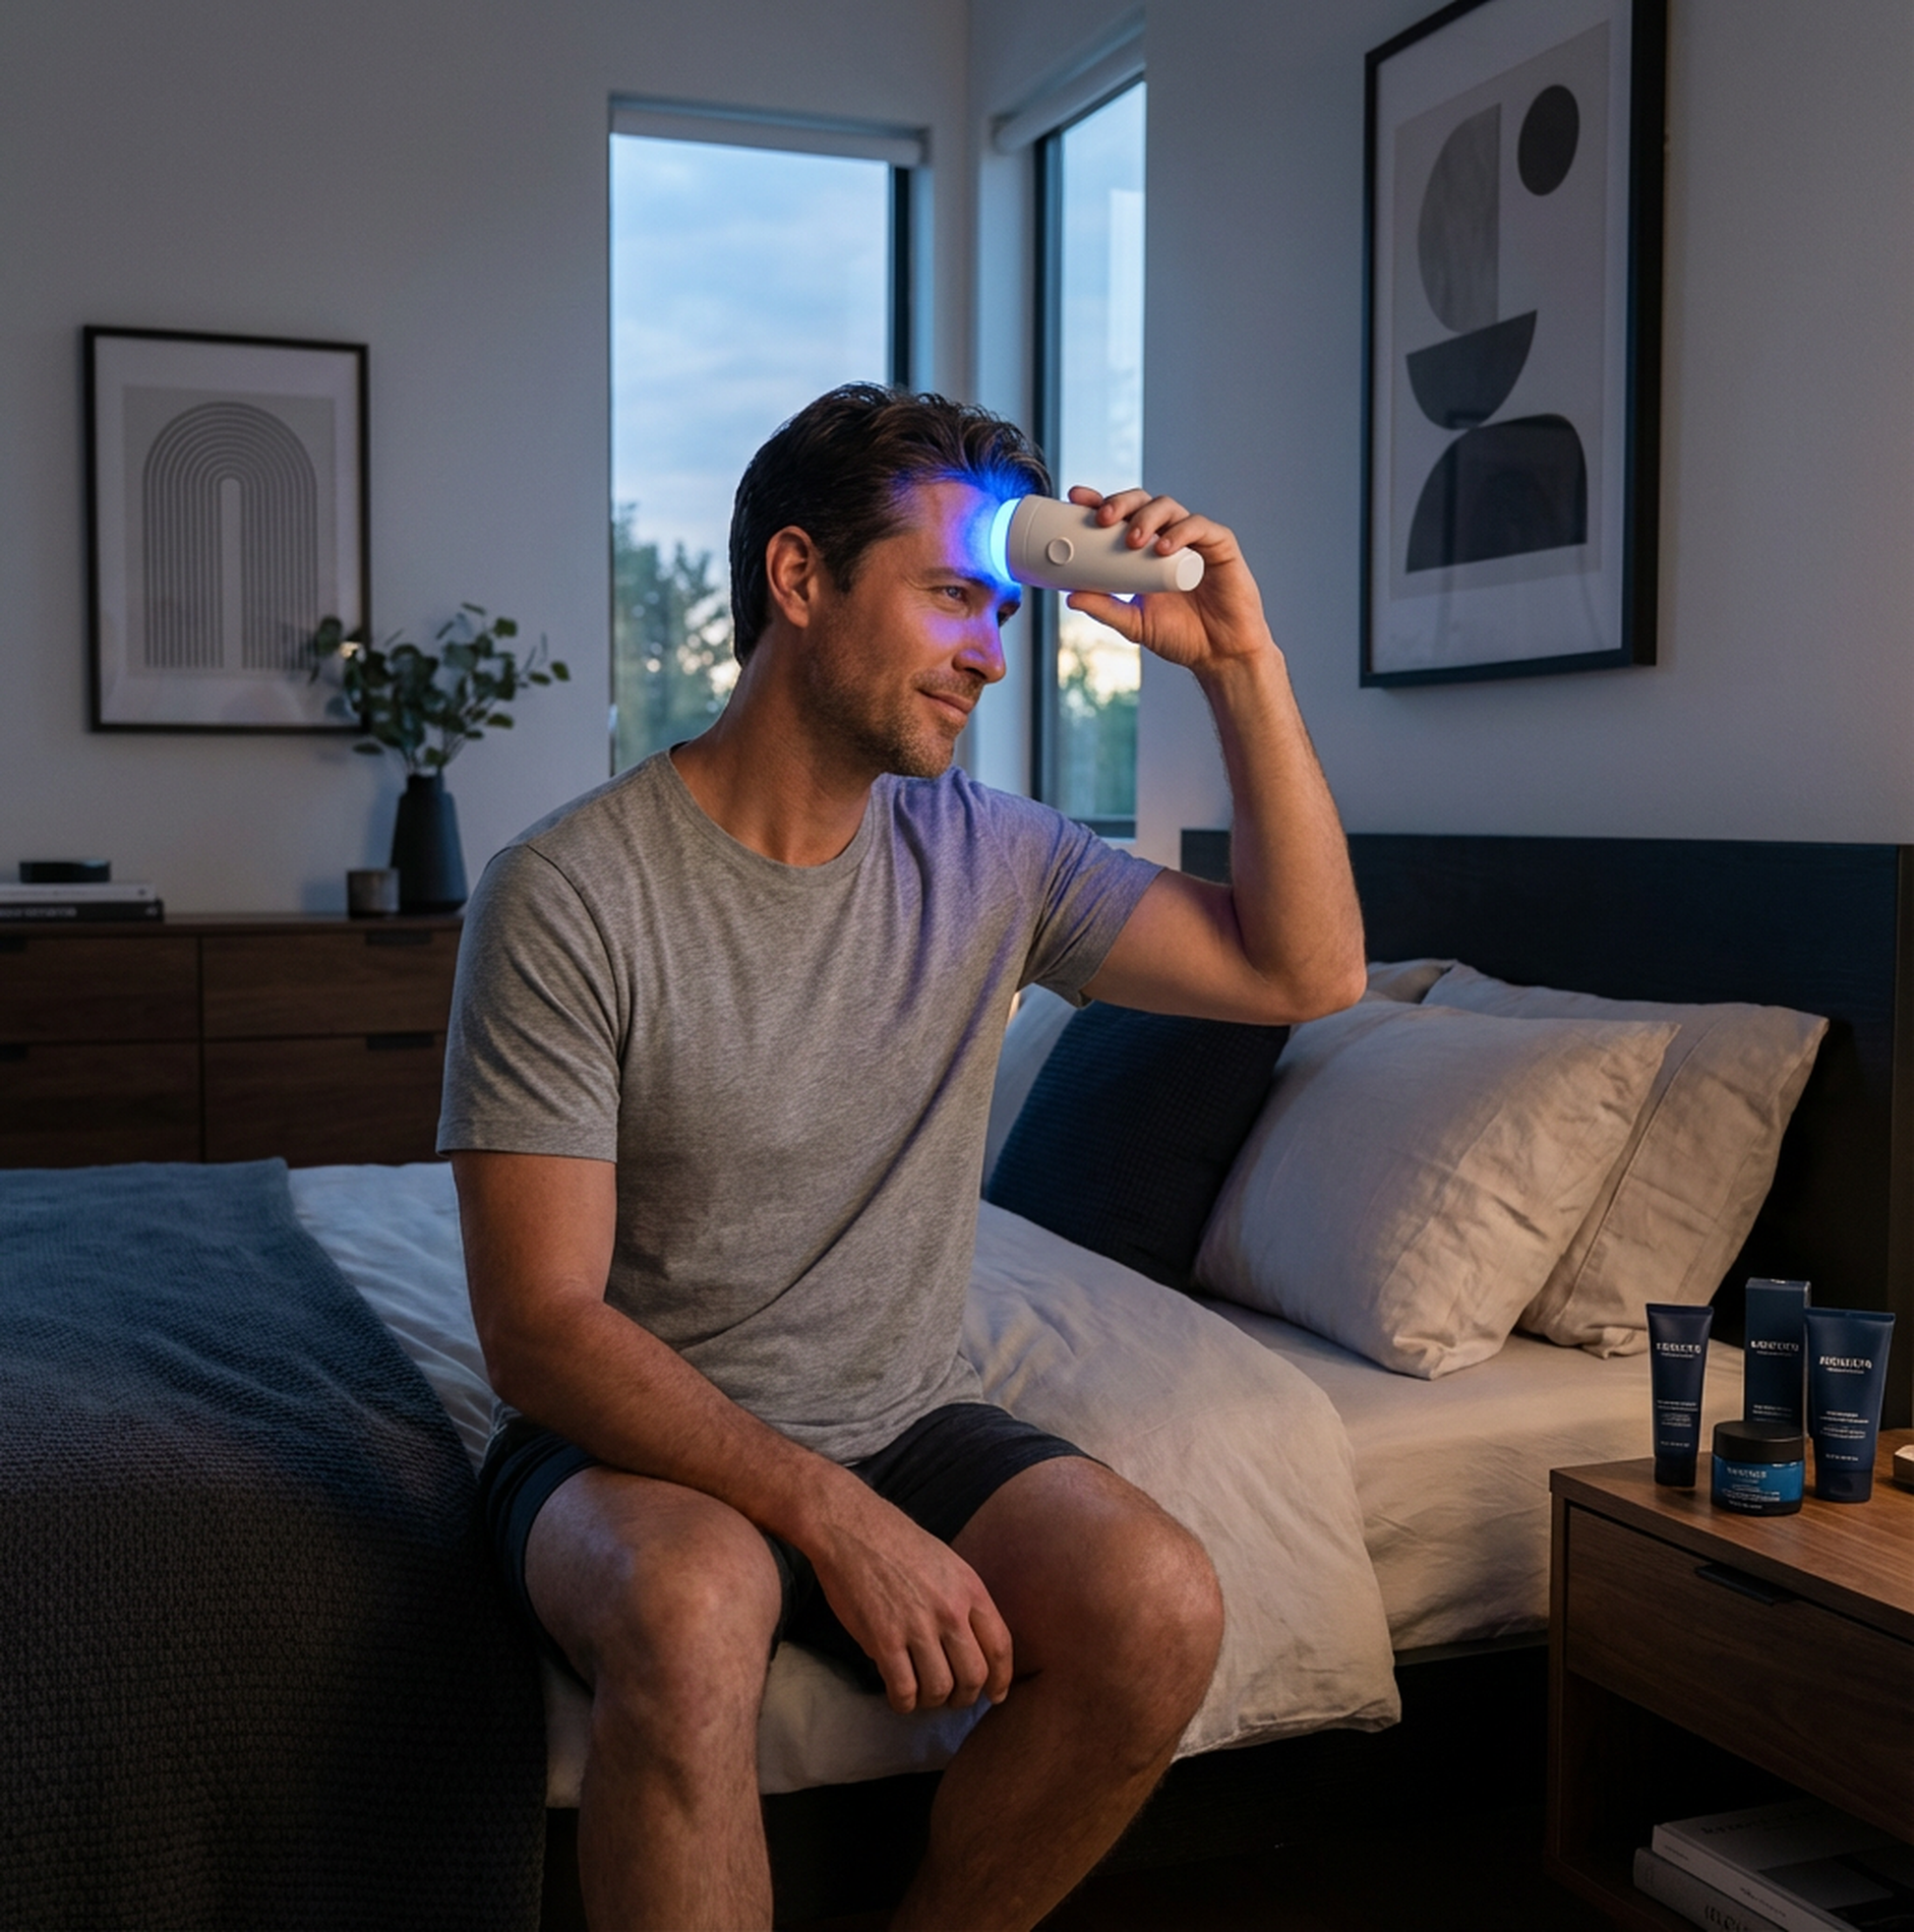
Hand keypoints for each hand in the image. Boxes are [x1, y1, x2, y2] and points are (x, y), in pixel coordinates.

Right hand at [803, 1476, 1013, 1714]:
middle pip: (973, 1676)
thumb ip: (963, 1601)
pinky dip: (904, 1702)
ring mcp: (917, 1626)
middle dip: (965, 1697)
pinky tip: (899, 1696)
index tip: (994, 1695)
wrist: (852, 1527)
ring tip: (922, 1695)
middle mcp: (950, 1610)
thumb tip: (972, 1647)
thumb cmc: (898, 1542)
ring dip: (932, 1701)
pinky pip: (904, 1690)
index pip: (1000, 1647)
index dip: (1000, 1679)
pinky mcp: (884, 1639)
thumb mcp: (948, 1563)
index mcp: (969, 1588)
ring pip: (940, 1688)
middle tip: (952, 1699)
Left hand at [1061, 485, 1274, 676]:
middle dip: (1121, 503)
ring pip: (1168, 507)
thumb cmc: (1180, 636)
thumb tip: (1071, 597)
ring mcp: (1194, 539)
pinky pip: (1200, 526)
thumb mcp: (1134, 623)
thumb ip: (1106, 609)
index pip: (1120, 516)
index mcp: (1144, 550)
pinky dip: (1180, 532)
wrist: (1219, 655)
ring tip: (1133, 540)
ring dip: (1147, 517)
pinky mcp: (1220, 545)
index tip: (1076, 497)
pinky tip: (1164, 547)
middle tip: (1103, 519)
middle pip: (1142, 502)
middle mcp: (1168, 537)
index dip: (1099, 501)